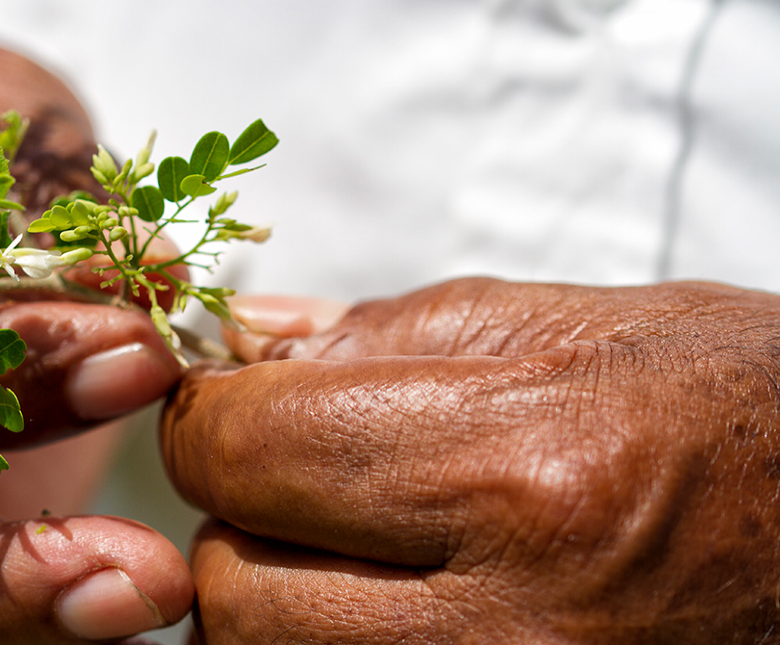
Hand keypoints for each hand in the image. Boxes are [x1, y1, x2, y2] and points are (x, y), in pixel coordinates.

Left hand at [162, 278, 779, 643]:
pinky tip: (393, 601)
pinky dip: (331, 644)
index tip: (235, 405)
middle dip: (239, 524)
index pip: (245, 453)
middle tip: (300, 484)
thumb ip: (388, 335)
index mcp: (522, 471)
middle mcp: (511, 626)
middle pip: (236, 592)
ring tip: (354, 549)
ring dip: (276, 601)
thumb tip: (249, 343)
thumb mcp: (581, 326)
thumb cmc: (745, 412)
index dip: (213, 417)